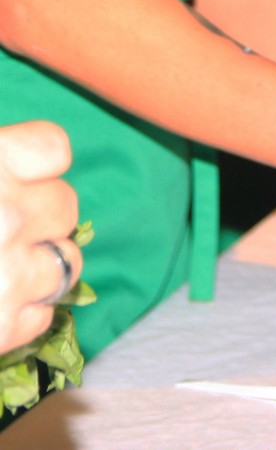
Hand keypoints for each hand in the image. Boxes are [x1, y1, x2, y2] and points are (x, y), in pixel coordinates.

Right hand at [0, 121, 81, 354]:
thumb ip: (2, 162)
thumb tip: (34, 168)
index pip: (56, 149)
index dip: (37, 168)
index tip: (15, 179)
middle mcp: (8, 214)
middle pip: (67, 206)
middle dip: (42, 221)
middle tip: (0, 233)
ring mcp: (7, 274)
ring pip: (68, 264)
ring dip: (40, 270)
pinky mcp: (0, 328)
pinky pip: (44, 316)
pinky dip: (22, 315)